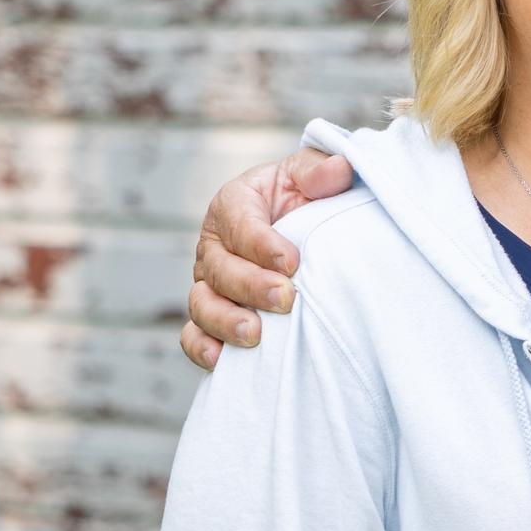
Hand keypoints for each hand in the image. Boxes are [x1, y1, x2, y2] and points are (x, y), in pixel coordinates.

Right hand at [179, 145, 356, 367]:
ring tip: (254, 334)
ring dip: (225, 321)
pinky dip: (201, 348)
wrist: (300, 227)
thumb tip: (337, 170)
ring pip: (202, 303)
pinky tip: (220, 360)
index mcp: (235, 204)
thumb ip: (318, 170)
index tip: (293, 261)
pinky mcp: (210, 314)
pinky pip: (193, 334)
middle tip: (285, 298)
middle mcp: (214, 245)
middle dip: (250, 286)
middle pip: (220, 268)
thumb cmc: (303, 198)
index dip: (262, 244)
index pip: (239, 222)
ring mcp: (209, 282)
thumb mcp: (309, 176)